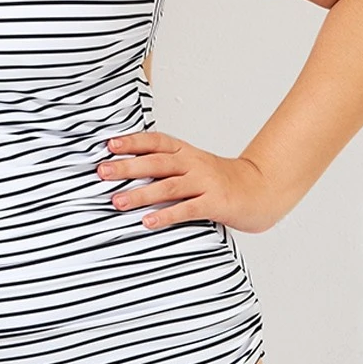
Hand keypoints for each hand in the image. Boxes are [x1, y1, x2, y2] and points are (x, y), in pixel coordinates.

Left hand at [97, 130, 282, 234]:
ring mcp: (205, 182)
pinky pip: (187, 209)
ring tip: (117, 202)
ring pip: (168, 185)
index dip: (132, 141)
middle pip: (156, 162)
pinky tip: (148, 222)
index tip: (109, 144)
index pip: (155, 141)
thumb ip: (165, 166)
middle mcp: (193, 163)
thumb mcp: (192, 165)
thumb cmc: (219, 181)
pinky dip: (166, 215)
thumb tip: (125, 170)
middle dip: (127, 166)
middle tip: (102, 172)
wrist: (260, 190)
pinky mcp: (216, 203)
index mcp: (185, 152)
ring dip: (141, 193)